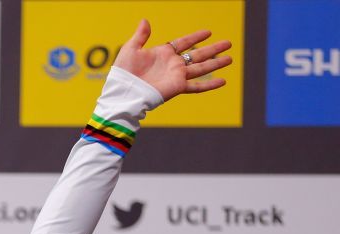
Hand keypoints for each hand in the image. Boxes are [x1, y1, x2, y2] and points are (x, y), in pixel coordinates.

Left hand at [113, 19, 231, 100]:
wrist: (124, 92)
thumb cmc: (124, 72)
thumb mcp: (131, 49)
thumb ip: (140, 36)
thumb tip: (145, 20)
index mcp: (163, 54)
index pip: (183, 42)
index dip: (195, 37)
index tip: (208, 32)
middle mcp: (173, 64)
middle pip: (197, 54)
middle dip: (213, 49)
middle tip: (228, 43)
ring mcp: (177, 76)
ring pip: (201, 68)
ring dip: (216, 63)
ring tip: (230, 58)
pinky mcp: (177, 87)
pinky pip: (197, 86)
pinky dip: (210, 84)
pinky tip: (223, 81)